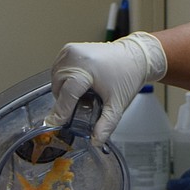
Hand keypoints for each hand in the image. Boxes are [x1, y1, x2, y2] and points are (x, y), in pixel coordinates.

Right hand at [45, 31, 167, 144]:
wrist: (134, 57)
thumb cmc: (127, 76)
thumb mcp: (117, 104)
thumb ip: (106, 124)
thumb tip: (96, 140)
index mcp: (86, 68)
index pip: (68, 93)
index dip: (61, 110)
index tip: (55, 123)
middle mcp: (75, 56)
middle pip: (59, 87)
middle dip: (65, 101)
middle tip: (82, 105)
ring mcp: (70, 50)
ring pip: (55, 79)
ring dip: (63, 90)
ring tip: (82, 93)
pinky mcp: (68, 49)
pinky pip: (58, 70)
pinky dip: (64, 80)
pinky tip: (79, 83)